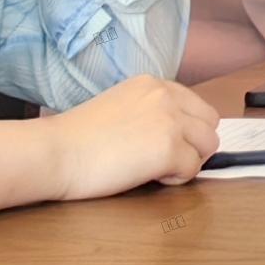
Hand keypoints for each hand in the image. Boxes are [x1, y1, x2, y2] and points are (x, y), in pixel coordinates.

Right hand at [45, 76, 218, 199]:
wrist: (55, 152)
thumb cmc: (75, 138)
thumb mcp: (119, 108)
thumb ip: (148, 112)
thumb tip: (171, 133)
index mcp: (153, 85)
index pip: (195, 106)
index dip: (186, 130)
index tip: (165, 145)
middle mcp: (167, 96)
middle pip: (209, 123)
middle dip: (194, 144)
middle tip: (165, 161)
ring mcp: (170, 121)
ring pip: (208, 145)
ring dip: (188, 161)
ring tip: (157, 170)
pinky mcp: (168, 149)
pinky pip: (193, 168)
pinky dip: (176, 179)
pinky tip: (150, 178)